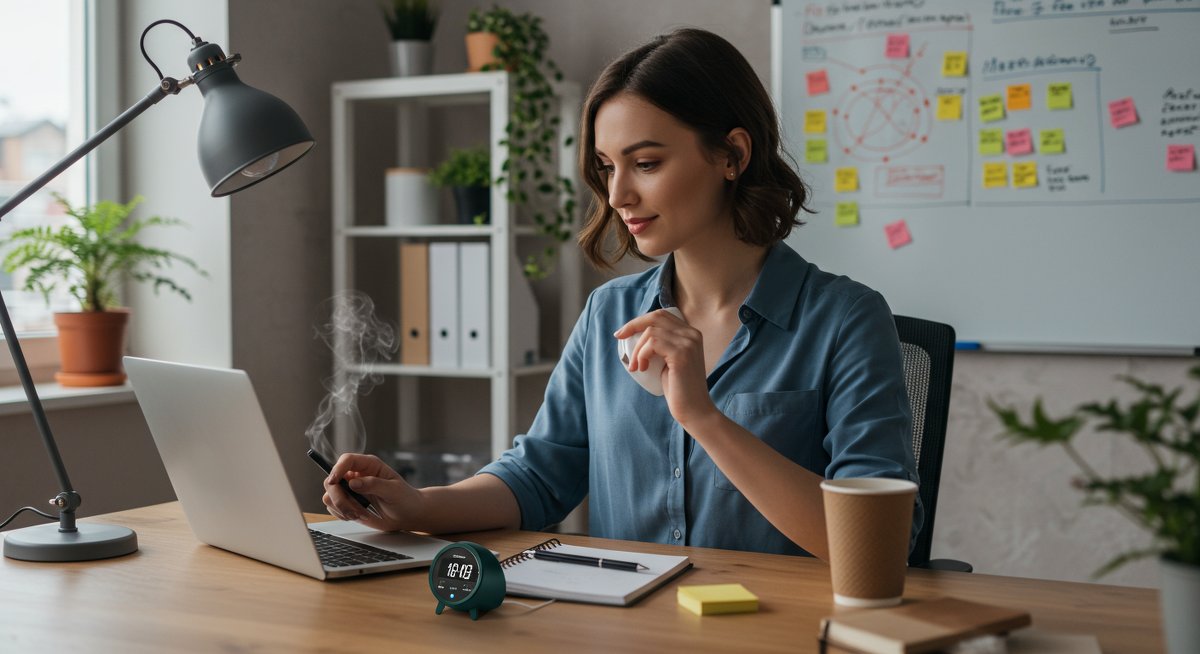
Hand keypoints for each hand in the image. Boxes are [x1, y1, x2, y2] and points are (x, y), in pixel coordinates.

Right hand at [322, 453, 421, 531]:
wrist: (407, 515)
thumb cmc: (405, 499)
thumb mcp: (393, 490)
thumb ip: (374, 485)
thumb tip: (353, 483)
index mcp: (369, 465)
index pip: (347, 460)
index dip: (337, 469)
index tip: (334, 481)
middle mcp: (356, 475)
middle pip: (332, 480)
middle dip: (338, 497)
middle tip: (353, 510)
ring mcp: (350, 490)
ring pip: (329, 495)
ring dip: (342, 508)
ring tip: (360, 514)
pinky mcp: (348, 503)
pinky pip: (333, 508)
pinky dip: (342, 514)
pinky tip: (358, 516)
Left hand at [614, 308, 717, 426]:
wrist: (694, 409)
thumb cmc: (678, 388)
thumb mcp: (668, 361)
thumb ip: (661, 345)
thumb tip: (634, 335)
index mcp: (690, 333)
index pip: (661, 315)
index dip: (639, 320)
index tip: (623, 333)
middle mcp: (692, 334)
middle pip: (655, 317)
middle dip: (633, 325)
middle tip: (619, 338)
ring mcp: (688, 343)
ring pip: (651, 332)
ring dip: (637, 349)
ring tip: (636, 366)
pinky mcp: (681, 354)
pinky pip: (652, 344)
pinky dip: (641, 355)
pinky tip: (642, 368)